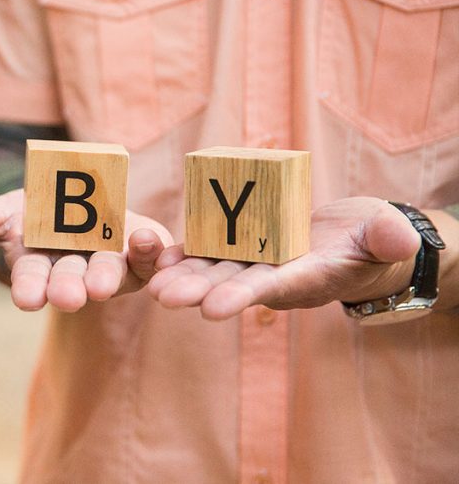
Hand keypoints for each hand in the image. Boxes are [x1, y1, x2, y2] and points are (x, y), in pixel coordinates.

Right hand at [0, 189, 170, 311]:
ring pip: (108, 275)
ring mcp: (109, 264)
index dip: (29, 288)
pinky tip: (149, 240)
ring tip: (103, 283)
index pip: (30, 282)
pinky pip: (149, 255)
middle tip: (69, 298)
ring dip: (107, 278)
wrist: (84, 196)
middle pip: (69, 283)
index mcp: (37, 268)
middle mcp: (72, 272)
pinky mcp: (141, 252)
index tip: (27, 298)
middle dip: (68, 289)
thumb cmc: (38, 212)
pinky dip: (152, 249)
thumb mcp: (5, 211)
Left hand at [147, 197, 421, 319]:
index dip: (241, 297)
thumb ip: (387, 239)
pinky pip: (209, 250)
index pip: (270, 289)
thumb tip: (399, 238)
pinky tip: (155, 256)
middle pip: (230, 284)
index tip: (212, 310)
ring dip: (181, 276)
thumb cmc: (375, 240)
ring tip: (150, 285)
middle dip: (197, 290)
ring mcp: (255, 262)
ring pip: (212, 271)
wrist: (359, 238)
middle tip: (162, 298)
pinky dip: (183, 253)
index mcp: (306, 278)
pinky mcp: (243, 244)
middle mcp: (274, 276)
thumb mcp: (385, 237)